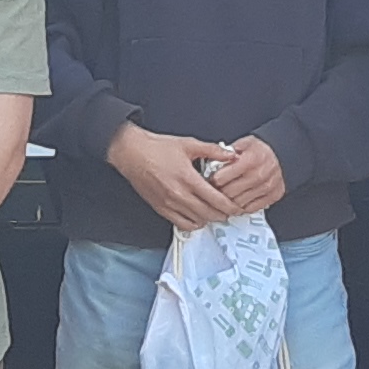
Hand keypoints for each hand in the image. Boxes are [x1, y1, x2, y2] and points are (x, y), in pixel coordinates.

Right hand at [107, 122, 241, 234]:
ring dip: (209, 220)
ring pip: (196, 221)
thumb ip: (213, 150)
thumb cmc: (157, 148)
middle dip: (223, 215)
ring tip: (215, 213)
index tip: (237, 207)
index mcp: (188, 178)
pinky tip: (198, 217)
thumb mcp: (188, 144)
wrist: (131, 153)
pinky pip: (181, 224)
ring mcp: (169, 204)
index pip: (216, 199)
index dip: (230, 206)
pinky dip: (193, 224)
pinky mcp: (161, 209)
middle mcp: (179, 194)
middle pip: (209, 214)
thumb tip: (231, 155)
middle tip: (230, 211)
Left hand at [199, 137, 287, 219]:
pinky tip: (238, 200)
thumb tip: (211, 163)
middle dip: (219, 193)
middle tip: (216, 190)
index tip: (211, 179)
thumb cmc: (260, 150)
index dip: (213, 179)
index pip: (222, 178)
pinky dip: (242, 207)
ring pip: (238, 203)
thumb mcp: (243, 143)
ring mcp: (267, 187)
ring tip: (226, 196)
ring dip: (229, 202)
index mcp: (251, 159)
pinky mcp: (273, 196)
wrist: (282, 154)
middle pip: (229, 193)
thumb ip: (227, 152)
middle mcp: (260, 174)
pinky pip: (251, 208)